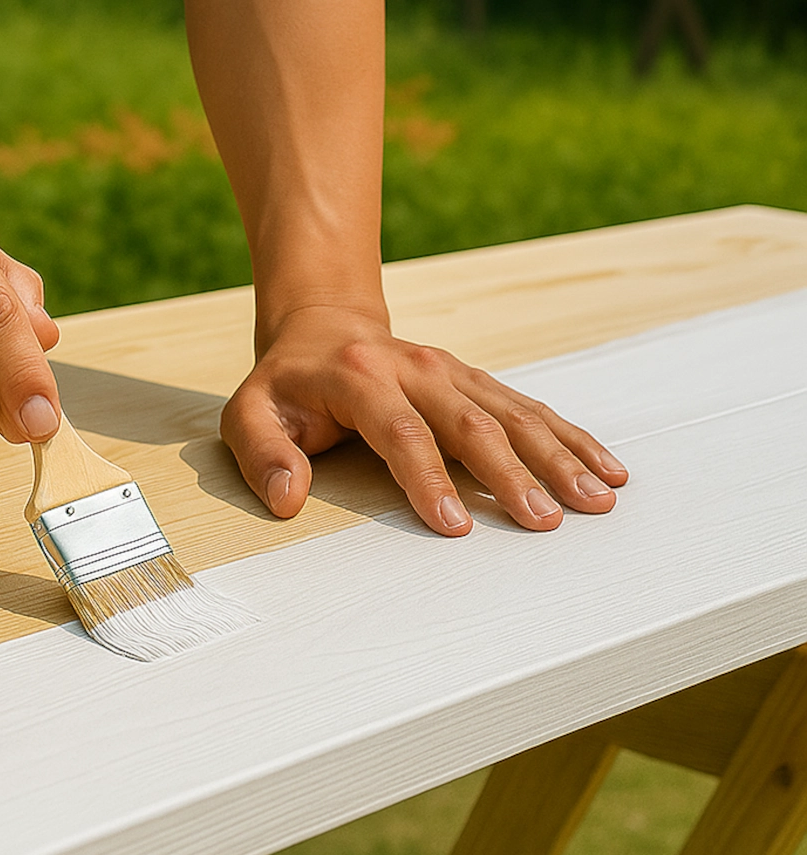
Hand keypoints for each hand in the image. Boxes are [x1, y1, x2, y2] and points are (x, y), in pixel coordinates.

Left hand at [221, 305, 628, 533]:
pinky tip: (605, 467)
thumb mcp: (248, 413)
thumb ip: (262, 453)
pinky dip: (569, 437)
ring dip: (557, 456)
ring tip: (596, 499)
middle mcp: (415, 369)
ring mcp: (452, 372)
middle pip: (471, 422)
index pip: (400, 432)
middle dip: (512, 474)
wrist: (323, 328)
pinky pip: (528, 407)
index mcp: (359, 378)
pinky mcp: (475, 380)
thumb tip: (287, 499)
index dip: (427, 479)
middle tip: (545, 522)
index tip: (454, 527)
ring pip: (513, 412)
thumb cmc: (286, 385)